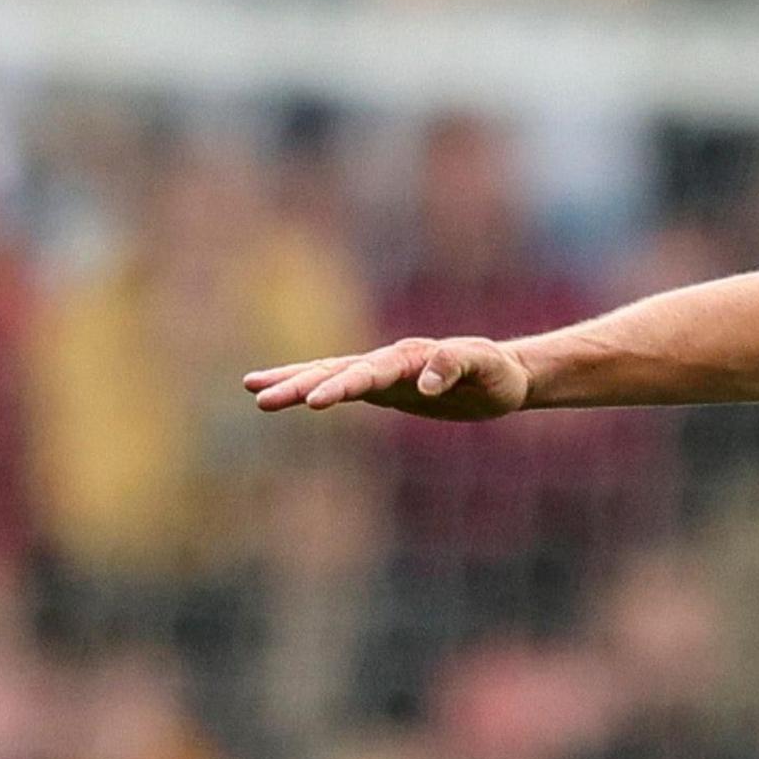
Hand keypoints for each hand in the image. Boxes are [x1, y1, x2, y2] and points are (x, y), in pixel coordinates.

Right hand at [244, 336, 532, 420]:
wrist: (504, 376)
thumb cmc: (497, 372)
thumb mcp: (485, 368)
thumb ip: (455, 365)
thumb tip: (425, 384)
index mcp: (410, 357)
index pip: (368, 372)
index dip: (341, 386)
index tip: (314, 401)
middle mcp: (389, 362)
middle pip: (336, 371)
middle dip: (299, 384)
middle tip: (260, 397)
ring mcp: (382, 373)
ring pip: (330, 375)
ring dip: (294, 383)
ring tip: (254, 390)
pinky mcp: (383, 388)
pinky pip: (339, 386)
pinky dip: (311, 388)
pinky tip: (285, 395)